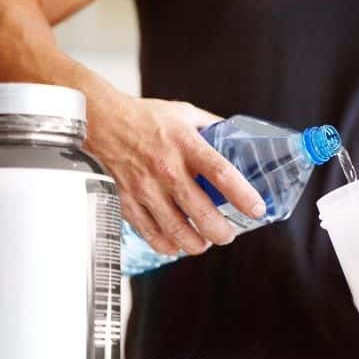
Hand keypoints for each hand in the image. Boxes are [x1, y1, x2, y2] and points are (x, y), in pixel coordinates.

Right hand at [85, 94, 265, 255]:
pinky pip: (150, 233)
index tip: (257, 209)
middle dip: (221, 232)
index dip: (243, 196)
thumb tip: (236, 137)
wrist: (101, 121)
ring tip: (204, 242)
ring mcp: (146, 188)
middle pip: (202, 212)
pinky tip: (176, 245)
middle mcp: (167, 168)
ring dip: (196, 243)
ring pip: (177, 230)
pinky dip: (167, 245)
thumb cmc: (143, 117)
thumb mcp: (184, 113)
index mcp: (186, 144)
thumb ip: (210, 126)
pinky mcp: (128, 201)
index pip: (221, 174)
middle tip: (227, 234)